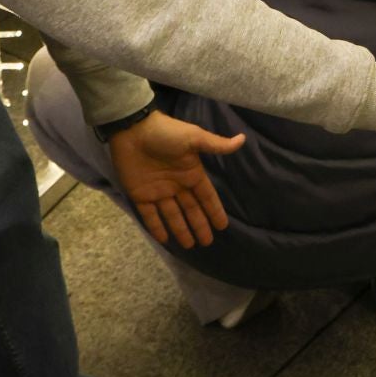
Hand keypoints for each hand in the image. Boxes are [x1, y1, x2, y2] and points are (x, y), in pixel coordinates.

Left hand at [107, 109, 245, 249]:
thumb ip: (216, 145)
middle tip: (207, 243)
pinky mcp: (140, 195)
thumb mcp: (194, 138)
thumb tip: (242, 140)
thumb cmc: (165, 133)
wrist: (133, 130)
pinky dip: (157, 227)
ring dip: (181, 230)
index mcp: (191, 172)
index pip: (206, 196)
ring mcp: (158, 191)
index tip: (222, 226)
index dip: (214, 211)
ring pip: (173, 215)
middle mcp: (177, 185)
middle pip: (191, 210)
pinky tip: (165, 239)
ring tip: (190, 245)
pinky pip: (150, 215)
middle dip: (200, 225)